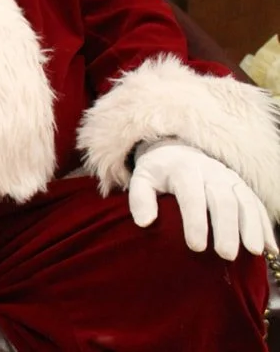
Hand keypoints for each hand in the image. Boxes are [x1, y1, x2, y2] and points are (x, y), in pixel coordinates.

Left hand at [129, 142, 277, 260]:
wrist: (177, 151)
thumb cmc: (157, 173)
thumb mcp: (141, 179)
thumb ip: (139, 198)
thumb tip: (144, 223)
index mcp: (184, 170)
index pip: (191, 196)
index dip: (195, 222)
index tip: (196, 247)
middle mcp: (210, 172)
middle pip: (223, 200)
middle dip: (226, 228)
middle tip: (226, 255)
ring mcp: (229, 177)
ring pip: (245, 201)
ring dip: (252, 227)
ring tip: (255, 251)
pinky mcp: (241, 185)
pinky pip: (257, 204)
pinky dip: (265, 225)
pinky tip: (271, 248)